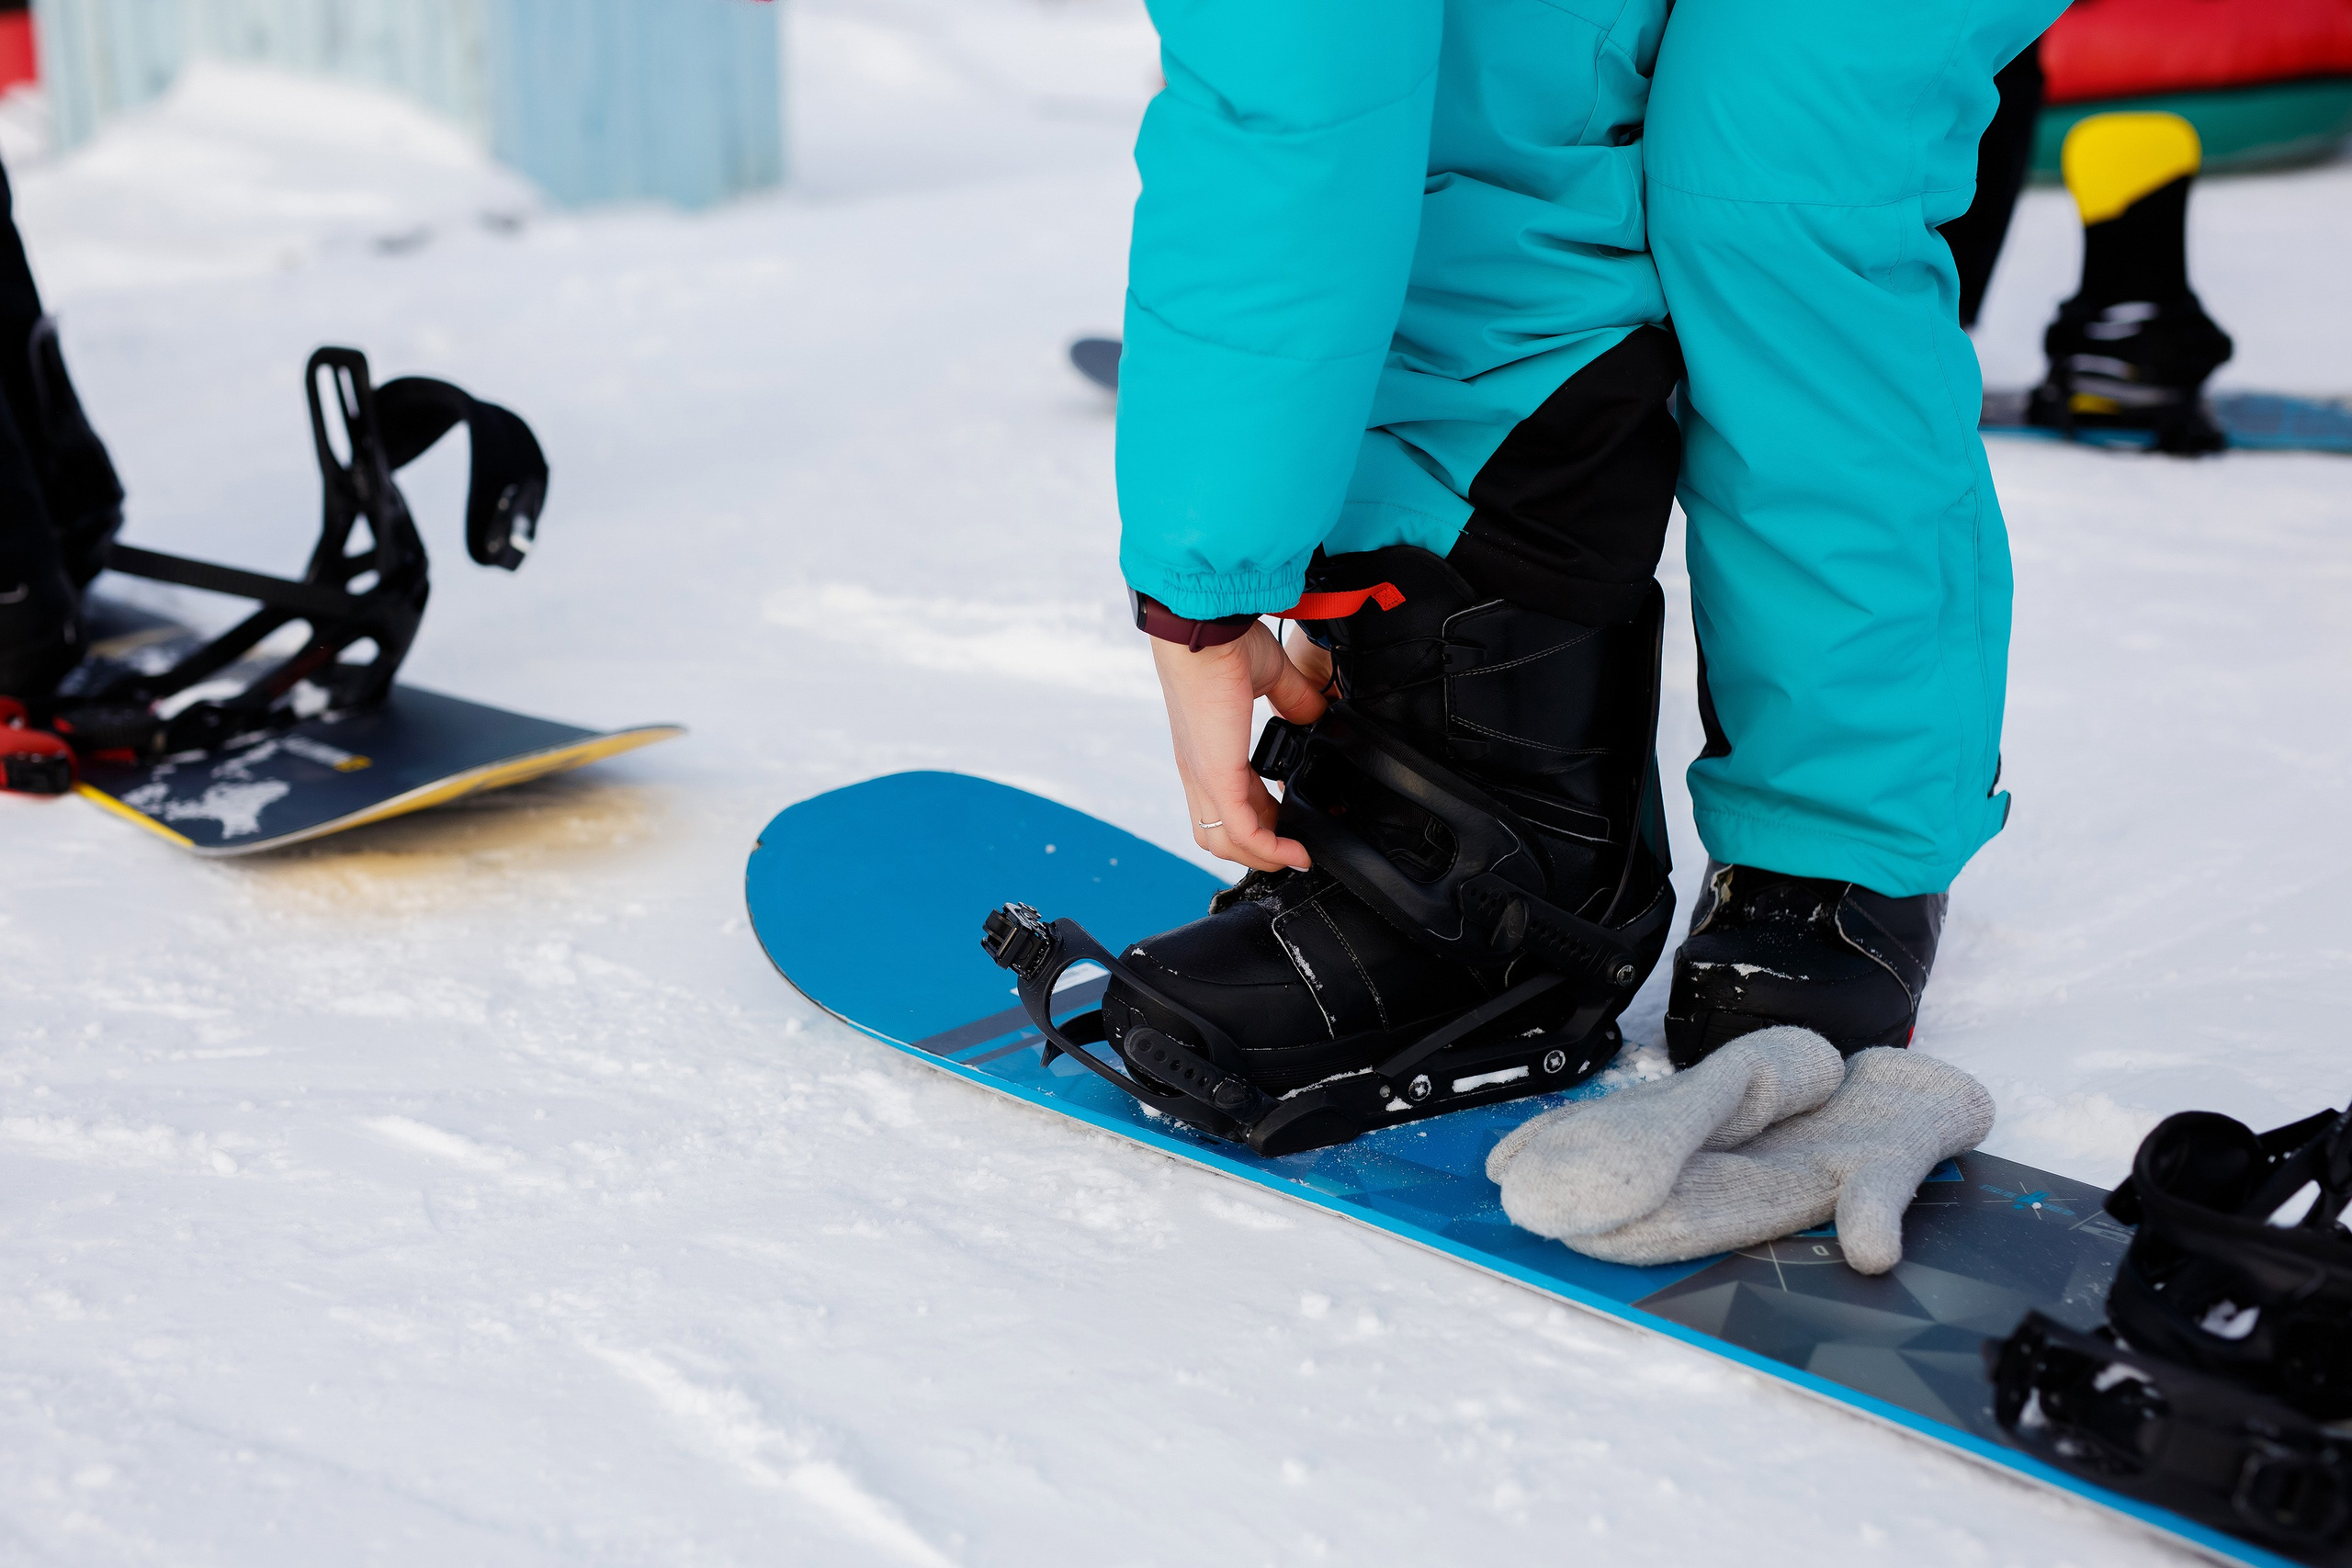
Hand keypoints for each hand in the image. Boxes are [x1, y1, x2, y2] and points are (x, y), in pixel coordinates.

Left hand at [1152, 619, 1331, 871]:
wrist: (1204, 627)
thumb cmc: (1224, 641)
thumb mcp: (1270, 676)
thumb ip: (1295, 700)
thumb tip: (1318, 716)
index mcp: (1209, 748)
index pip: (1227, 801)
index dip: (1260, 818)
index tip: (1292, 822)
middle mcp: (1200, 768)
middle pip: (1219, 834)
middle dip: (1260, 848)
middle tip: (1295, 847)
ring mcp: (1204, 776)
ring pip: (1225, 842)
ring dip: (1264, 856)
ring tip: (1296, 856)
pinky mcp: (1217, 776)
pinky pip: (1243, 831)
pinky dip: (1271, 850)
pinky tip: (1296, 854)